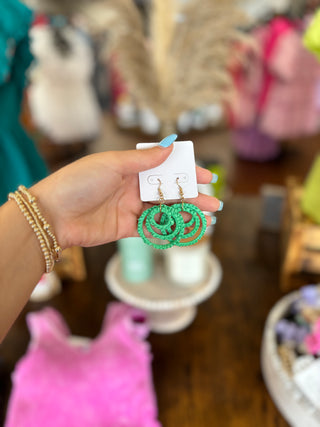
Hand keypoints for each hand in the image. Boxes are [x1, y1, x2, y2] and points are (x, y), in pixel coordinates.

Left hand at [32, 145, 219, 248]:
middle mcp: (132, 186)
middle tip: (214, 204)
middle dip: (192, 197)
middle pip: (169, 191)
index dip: (186, 172)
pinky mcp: (126, 227)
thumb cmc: (79, 182)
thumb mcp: (112, 164)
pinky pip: (152, 227)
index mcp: (129, 167)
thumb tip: (169, 148)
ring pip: (164, 210)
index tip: (206, 177)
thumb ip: (142, 160)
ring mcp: (130, 208)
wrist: (53, 215)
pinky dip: (168, 228)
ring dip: (185, 214)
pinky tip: (184, 229)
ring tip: (206, 219)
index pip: (165, 167)